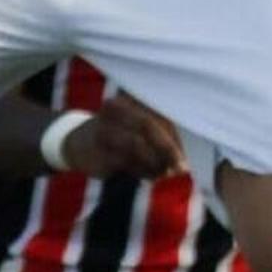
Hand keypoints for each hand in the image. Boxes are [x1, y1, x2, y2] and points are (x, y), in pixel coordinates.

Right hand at [60, 96, 185, 178]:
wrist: (76, 142)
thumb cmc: (121, 130)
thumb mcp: (138, 120)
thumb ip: (162, 128)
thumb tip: (192, 146)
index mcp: (129, 96)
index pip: (158, 108)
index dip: (178, 128)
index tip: (195, 144)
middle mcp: (114, 109)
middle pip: (148, 125)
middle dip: (169, 147)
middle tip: (183, 165)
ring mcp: (103, 130)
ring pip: (137, 146)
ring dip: (157, 162)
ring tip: (169, 172)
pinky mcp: (98, 153)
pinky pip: (127, 163)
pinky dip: (145, 172)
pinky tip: (153, 175)